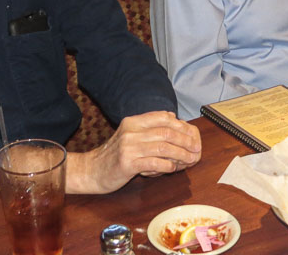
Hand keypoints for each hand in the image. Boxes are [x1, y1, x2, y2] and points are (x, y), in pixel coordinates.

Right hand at [66, 111, 200, 193]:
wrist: (91, 171)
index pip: (162, 117)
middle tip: (196, 148)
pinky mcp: (127, 163)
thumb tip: (172, 116)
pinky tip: (173, 168)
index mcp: (133, 121)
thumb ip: (148, 126)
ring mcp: (128, 147)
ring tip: (190, 159)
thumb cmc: (114, 155)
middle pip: (166, 132)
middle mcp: (131, 131)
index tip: (192, 133)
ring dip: (180, 154)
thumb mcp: (129, 135)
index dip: (180, 125)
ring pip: (163, 147)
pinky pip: (154, 162)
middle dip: (185, 140)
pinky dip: (167, 165)